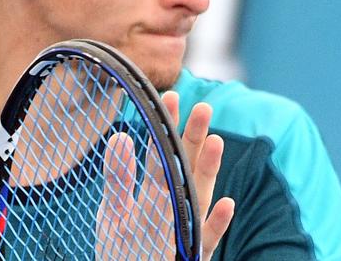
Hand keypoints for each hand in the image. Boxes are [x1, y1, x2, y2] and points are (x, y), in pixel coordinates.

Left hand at [95, 92, 233, 260]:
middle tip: (203, 107)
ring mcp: (186, 230)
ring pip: (199, 196)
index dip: (166, 127)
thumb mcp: (113, 209)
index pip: (162, 153)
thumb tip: (120, 136)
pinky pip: (206, 239)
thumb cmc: (123, 247)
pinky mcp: (192, 255)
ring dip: (208, 170)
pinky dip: (217, 223)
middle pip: (186, 167)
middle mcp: (175, 205)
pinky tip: (227, 203)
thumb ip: (118, 176)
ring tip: (215, 141)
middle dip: (193, 139)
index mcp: (156, 190)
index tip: (170, 96)